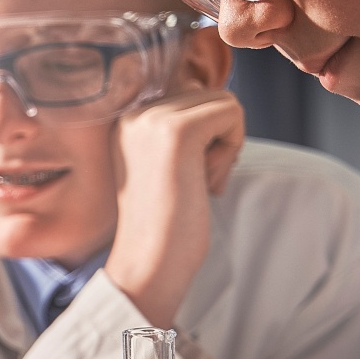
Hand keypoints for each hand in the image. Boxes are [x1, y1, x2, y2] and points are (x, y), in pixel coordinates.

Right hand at [102, 89, 243, 327]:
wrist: (148, 262)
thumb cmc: (165, 226)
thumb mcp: (165, 166)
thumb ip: (182, 133)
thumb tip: (223, 105)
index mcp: (126, 122)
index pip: (190, 98)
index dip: (206, 136)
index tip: (187, 176)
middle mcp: (134, 114)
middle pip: (210, 96)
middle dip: (219, 137)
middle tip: (198, 181)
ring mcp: (152, 120)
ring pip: (225, 101)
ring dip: (227, 143)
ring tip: (201, 182)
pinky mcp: (177, 131)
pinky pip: (232, 113)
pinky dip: (233, 147)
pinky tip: (208, 182)